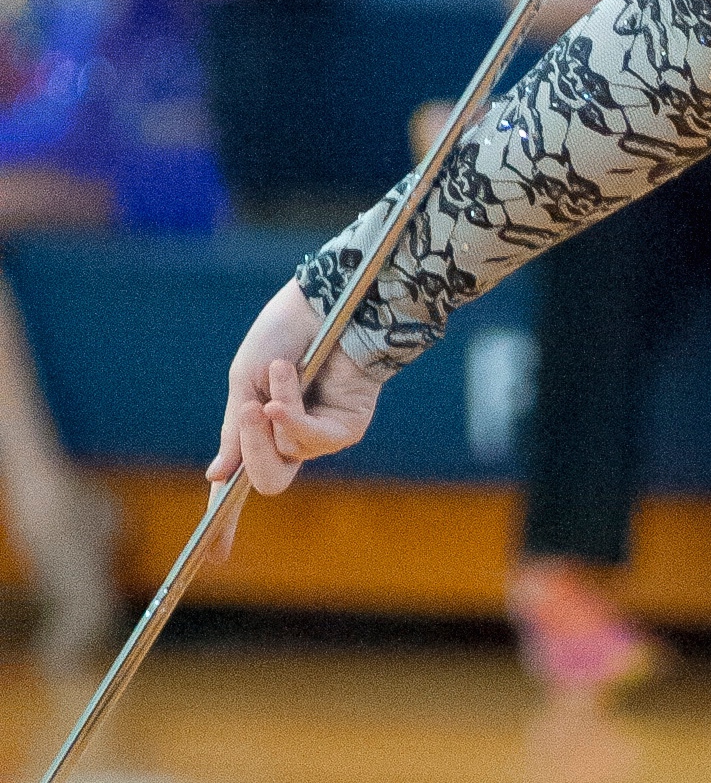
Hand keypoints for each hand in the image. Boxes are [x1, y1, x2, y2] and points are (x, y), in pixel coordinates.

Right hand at [205, 280, 381, 558]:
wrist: (322, 301)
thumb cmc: (283, 336)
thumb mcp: (244, 383)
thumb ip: (236, 431)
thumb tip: (218, 479)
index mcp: (260, 432)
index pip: (242, 485)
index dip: (226, 524)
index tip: (213, 558)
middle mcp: (291, 441)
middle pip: (267, 480)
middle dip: (251, 451)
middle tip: (250, 412)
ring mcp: (321, 436)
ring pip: (285, 460)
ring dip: (273, 419)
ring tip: (278, 374)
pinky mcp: (348, 426)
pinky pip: (313, 440)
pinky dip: (294, 415)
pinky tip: (287, 389)